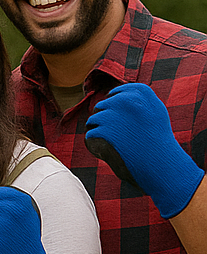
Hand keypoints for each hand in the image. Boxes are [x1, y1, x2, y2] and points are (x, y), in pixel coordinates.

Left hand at [85, 82, 203, 217]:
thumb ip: (143, 102)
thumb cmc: (161, 141)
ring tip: (105, 138)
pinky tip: (99, 146)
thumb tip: (122, 95)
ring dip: (96, 127)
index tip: (113, 107)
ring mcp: (115, 115)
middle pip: (104, 104)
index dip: (114, 97)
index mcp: (143, 95)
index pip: (121, 90)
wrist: (163, 163)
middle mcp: (128, 101)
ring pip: (94, 118)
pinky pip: (91, 133)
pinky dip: (93, 140)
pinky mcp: (106, 131)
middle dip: (103, 114)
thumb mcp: (157, 115)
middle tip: (109, 129)